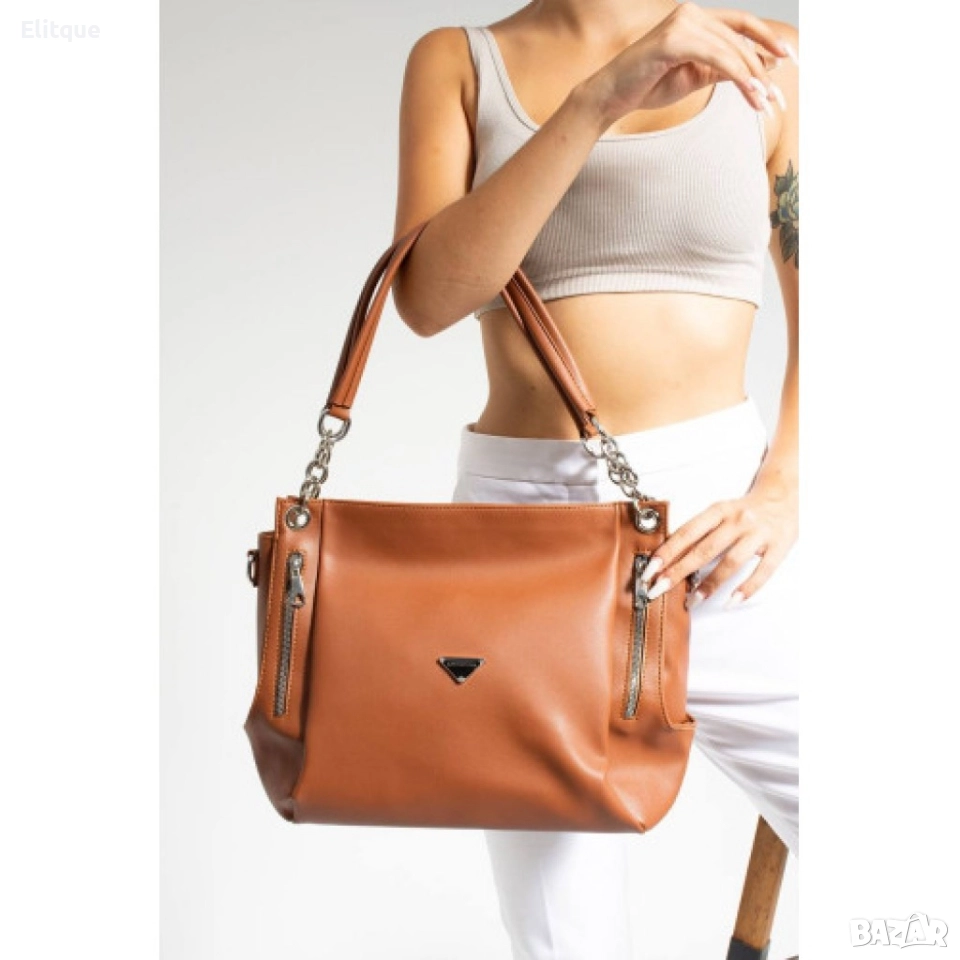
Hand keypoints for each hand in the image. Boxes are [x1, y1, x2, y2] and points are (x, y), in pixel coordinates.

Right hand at [588, 3, 797, 122]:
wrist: (611, 97)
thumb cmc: (648, 86)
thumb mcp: (694, 77)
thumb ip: (724, 69)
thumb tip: (763, 67)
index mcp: (696, 18)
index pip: (741, 24)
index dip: (768, 39)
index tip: (790, 58)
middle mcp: (691, 13)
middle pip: (740, 39)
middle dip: (763, 69)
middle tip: (777, 99)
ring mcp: (682, 22)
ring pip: (731, 50)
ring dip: (753, 80)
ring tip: (765, 105)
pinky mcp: (674, 39)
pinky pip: (716, 58)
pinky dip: (737, 77)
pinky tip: (750, 94)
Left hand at [641, 480, 797, 606]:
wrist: (784, 495)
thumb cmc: (744, 510)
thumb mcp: (720, 512)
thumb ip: (699, 532)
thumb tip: (669, 558)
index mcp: (718, 510)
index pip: (687, 532)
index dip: (667, 552)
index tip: (649, 570)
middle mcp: (737, 520)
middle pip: (704, 549)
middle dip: (679, 571)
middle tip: (658, 589)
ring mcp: (759, 534)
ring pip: (731, 561)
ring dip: (710, 583)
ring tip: (694, 600)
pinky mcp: (779, 546)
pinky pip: (763, 571)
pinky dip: (747, 588)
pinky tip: (731, 601)